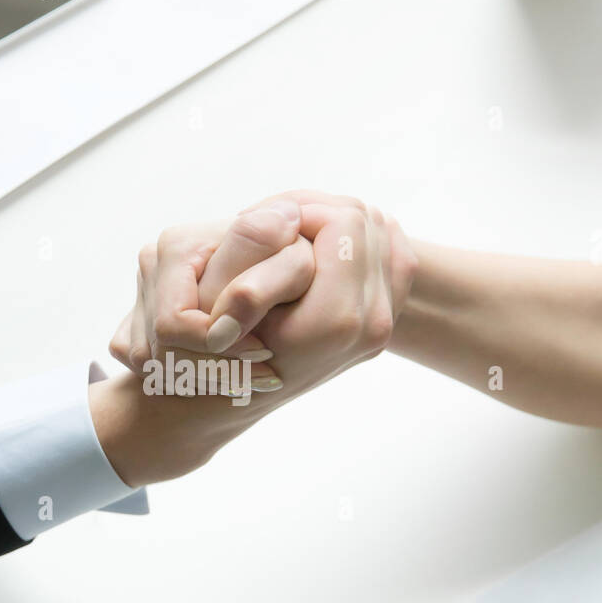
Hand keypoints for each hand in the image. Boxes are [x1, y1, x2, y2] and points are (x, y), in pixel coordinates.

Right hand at [112, 190, 415, 403]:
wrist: (226, 394)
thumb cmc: (209, 346)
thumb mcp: (215, 292)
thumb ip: (248, 246)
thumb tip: (287, 213)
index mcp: (337, 320)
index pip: (345, 222)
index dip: (305, 208)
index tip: (271, 222)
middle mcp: (370, 328)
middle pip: (369, 225)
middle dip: (324, 215)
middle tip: (283, 227)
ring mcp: (380, 329)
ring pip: (382, 237)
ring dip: (340, 227)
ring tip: (297, 238)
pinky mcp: (381, 324)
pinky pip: (391, 258)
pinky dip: (361, 244)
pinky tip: (325, 250)